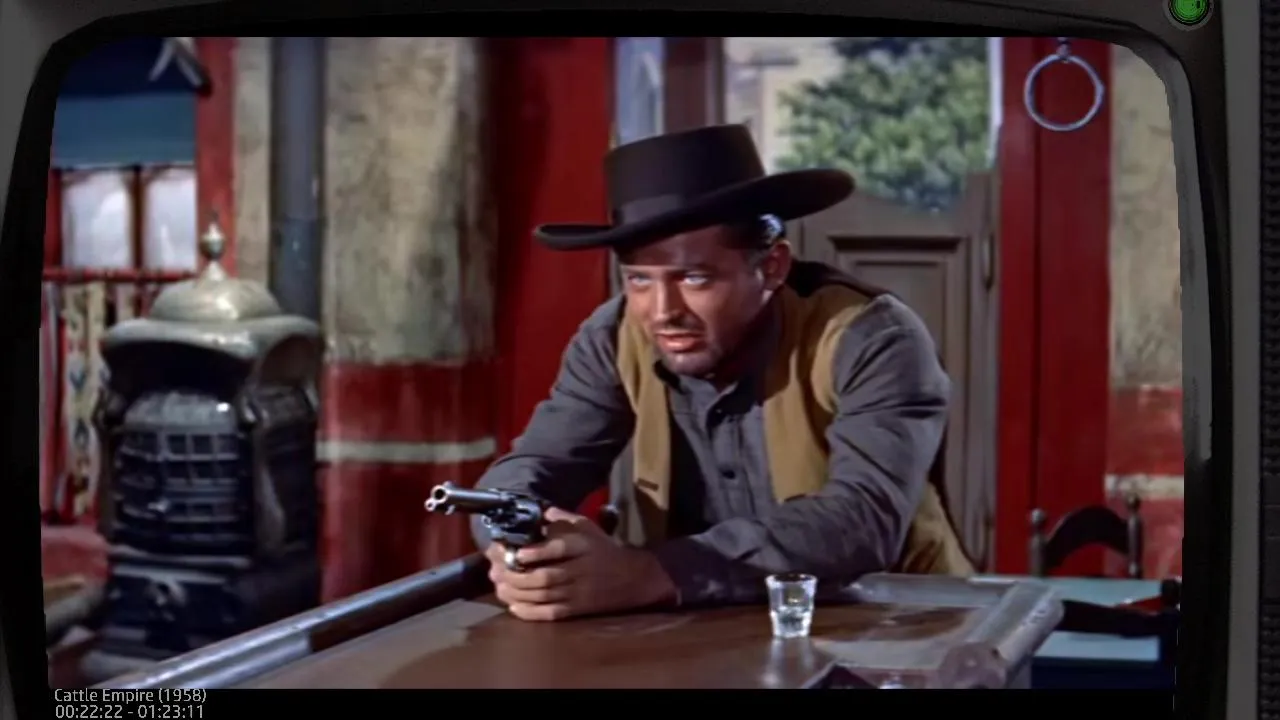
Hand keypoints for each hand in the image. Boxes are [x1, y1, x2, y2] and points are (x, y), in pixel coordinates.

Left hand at [485, 507, 676, 621]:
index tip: (516, 553)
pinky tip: (514, 607)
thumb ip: (564, 519)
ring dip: (517, 593)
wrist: (633, 578)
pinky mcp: (578, 610)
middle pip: (546, 577)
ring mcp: (579, 592)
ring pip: (544, 596)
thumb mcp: (589, 527)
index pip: (559, 549)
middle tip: (495, 572)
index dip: (536, 553)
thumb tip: (541, 512)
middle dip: (516, 576)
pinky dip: (531, 612)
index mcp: (583, 546)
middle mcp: (581, 570)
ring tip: (499, 588)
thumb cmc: (605, 550)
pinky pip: (551, 613)